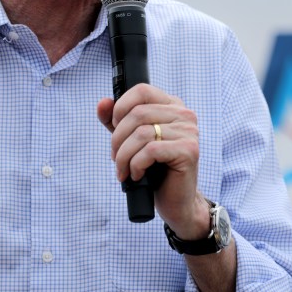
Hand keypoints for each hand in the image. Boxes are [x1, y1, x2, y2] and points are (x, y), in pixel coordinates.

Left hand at [97, 84, 209, 238]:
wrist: (176, 201)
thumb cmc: (154, 169)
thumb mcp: (130, 141)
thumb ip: (116, 121)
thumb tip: (102, 103)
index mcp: (172, 106)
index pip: (142, 90)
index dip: (121, 108)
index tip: (115, 128)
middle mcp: (184, 114)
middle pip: (137, 114)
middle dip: (118, 139)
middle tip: (115, 158)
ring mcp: (189, 132)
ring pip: (141, 133)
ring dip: (124, 156)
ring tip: (123, 170)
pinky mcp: (189, 150)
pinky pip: (150, 151)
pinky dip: (136, 165)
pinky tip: (137, 175)